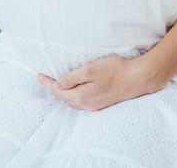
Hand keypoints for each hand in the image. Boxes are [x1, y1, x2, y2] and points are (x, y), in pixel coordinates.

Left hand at [36, 55, 163, 111]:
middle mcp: (87, 104)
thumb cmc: (115, 70)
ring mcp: (96, 105)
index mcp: (81, 96)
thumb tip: (58, 83)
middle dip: (53, 88)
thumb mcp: (90, 70)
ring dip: (63, 93)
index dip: (46, 83)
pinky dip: (74, 96)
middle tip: (44, 79)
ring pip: (73, 101)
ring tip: (56, 85)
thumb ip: (72, 77)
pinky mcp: (103, 103)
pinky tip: (74, 92)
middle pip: (64, 97)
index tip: (37, 75)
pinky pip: (83, 102)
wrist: (139, 78)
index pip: (58, 90)